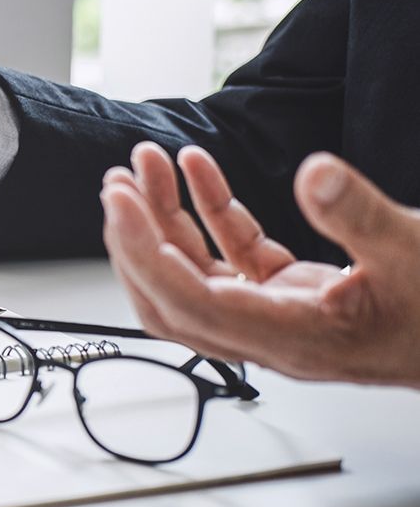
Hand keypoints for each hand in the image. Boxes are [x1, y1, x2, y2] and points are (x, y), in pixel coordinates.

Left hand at [100, 142, 419, 385]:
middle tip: (117, 186)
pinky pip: (235, 256)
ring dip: (165, 221)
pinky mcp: (293, 293)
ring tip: (145, 167)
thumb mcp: (415, 253)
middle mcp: (274, 334)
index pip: (191, 302)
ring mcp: (279, 314)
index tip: (121, 206)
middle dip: (137, 240)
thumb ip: (360, 216)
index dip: (146, 254)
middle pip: (174, 296)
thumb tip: (315, 173)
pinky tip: (198, 168)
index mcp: (293, 338)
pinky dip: (211, 214)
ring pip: (197, 273)